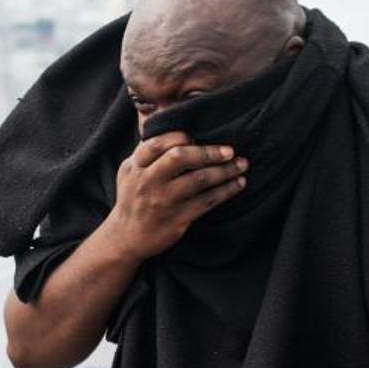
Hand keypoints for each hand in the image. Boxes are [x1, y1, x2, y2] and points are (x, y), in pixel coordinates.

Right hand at [105, 131, 247, 260]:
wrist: (126, 238)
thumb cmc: (132, 199)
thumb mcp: (129, 172)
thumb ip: (147, 152)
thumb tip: (174, 129)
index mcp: (135, 166)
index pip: (158, 143)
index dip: (181, 136)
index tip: (198, 137)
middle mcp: (148, 182)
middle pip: (179, 157)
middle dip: (208, 151)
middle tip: (229, 150)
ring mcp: (163, 201)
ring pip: (198, 180)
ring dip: (224, 171)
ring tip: (241, 165)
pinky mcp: (177, 219)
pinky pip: (207, 201)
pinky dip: (226, 191)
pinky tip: (238, 184)